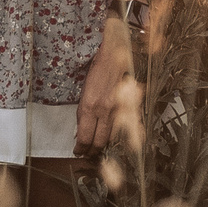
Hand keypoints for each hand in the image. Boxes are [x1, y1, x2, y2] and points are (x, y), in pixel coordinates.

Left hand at [75, 23, 134, 153]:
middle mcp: (104, 110)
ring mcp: (119, 109)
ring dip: (104, 145)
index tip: (78, 151)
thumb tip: (82, 131)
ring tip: (98, 148)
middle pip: (99, 142)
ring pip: (112, 138)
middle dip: (91, 151)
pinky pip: (125, 128)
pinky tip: (113, 138)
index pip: (85, 138)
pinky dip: (118, 136)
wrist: (116, 53)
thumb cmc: (98, 69)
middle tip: (87, 153)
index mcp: (90, 106)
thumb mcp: (84, 92)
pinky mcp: (130, 107)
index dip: (81, 149)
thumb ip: (84, 113)